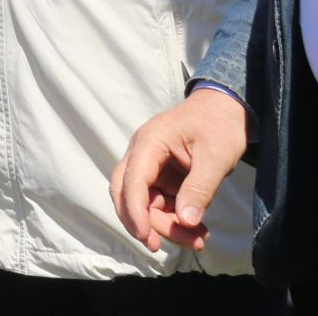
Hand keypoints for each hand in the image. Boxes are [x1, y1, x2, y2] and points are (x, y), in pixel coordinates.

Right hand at [109, 87, 248, 253]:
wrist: (226, 107)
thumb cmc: (220, 125)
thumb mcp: (215, 157)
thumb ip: (199, 189)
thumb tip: (185, 221)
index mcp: (149, 143)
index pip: (131, 181)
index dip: (135, 212)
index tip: (147, 238)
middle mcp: (142, 154)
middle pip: (126, 193)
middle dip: (144, 222)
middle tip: (167, 245)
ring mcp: (150, 165)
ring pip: (143, 202)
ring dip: (164, 224)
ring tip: (198, 239)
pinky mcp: (162, 175)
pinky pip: (159, 202)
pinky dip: (174, 219)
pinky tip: (197, 229)